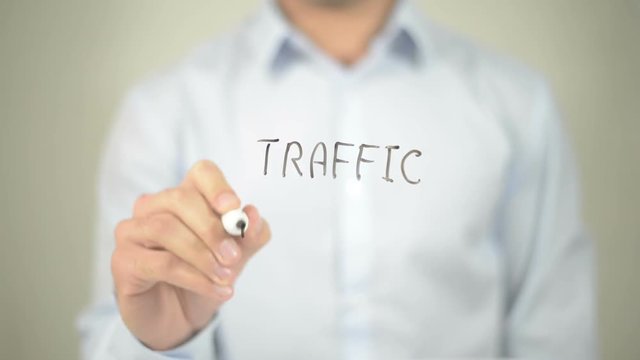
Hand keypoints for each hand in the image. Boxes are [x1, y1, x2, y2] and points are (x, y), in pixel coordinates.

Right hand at [111, 160, 270, 349]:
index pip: (201, 173)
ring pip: (166, 229)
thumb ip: (249, 237)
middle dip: (212, 229)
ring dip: (202, 256)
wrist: (179, 317)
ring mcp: (133, 231)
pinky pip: (160, 263)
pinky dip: (194, 278)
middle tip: (234, 257)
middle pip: (180, 198)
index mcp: (185, 197)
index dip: (217, 186)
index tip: (233, 207)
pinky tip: (216, 290)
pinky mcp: (123, 261)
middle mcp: (153, 207)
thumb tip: (253, 215)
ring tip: (226, 278)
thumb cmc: (203, 276)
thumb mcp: (235, 258)